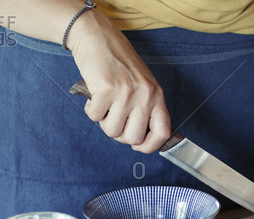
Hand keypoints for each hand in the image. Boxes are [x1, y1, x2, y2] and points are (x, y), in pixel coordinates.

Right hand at [66, 10, 170, 152]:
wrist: (97, 36)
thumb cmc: (119, 63)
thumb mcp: (143, 85)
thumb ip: (146, 108)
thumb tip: (140, 139)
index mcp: (157, 95)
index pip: (162, 133)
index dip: (149, 146)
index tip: (138, 146)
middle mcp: (145, 95)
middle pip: (133, 138)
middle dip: (119, 134)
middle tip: (113, 119)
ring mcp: (126, 92)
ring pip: (112, 131)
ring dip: (103, 122)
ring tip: (105, 104)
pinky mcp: (105, 89)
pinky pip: (95, 117)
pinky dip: (91, 110)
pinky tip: (95, 95)